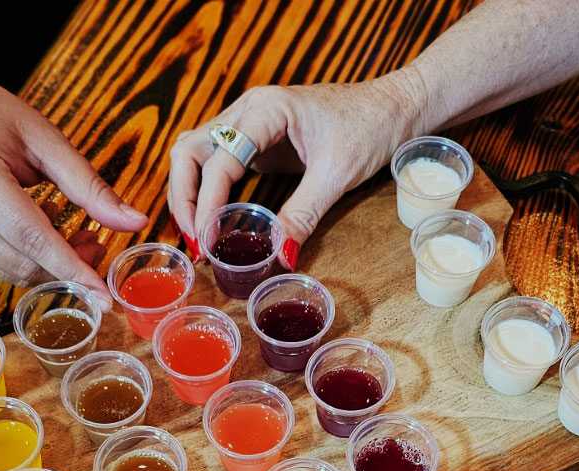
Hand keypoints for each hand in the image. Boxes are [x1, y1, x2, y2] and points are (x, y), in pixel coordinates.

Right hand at [0, 61, 146, 307]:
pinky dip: (27, 259)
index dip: (72, 269)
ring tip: (76, 236)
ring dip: (50, 268)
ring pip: (9, 273)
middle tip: (98, 245)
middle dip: (68, 269)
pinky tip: (40, 230)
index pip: (31, 236)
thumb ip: (88, 183)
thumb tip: (134, 222)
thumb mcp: (40, 135)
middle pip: (22, 264)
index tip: (105, 296)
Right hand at [168, 74, 423, 266]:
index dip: (207, 204)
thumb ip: (303, 214)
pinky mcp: (257, 141)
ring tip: (196, 236)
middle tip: (194, 241)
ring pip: (196, 153)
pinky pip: (218, 162)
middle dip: (183, 197)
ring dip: (188, 193)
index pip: (219, 159)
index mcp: (265, 110)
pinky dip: (207, 190)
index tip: (207, 241)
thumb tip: (280, 256)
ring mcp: (249, 123)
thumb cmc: (371, 127)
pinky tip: (211, 221)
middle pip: (189, 150)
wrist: (394, 107)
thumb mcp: (337, 175)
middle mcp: (247, 110)